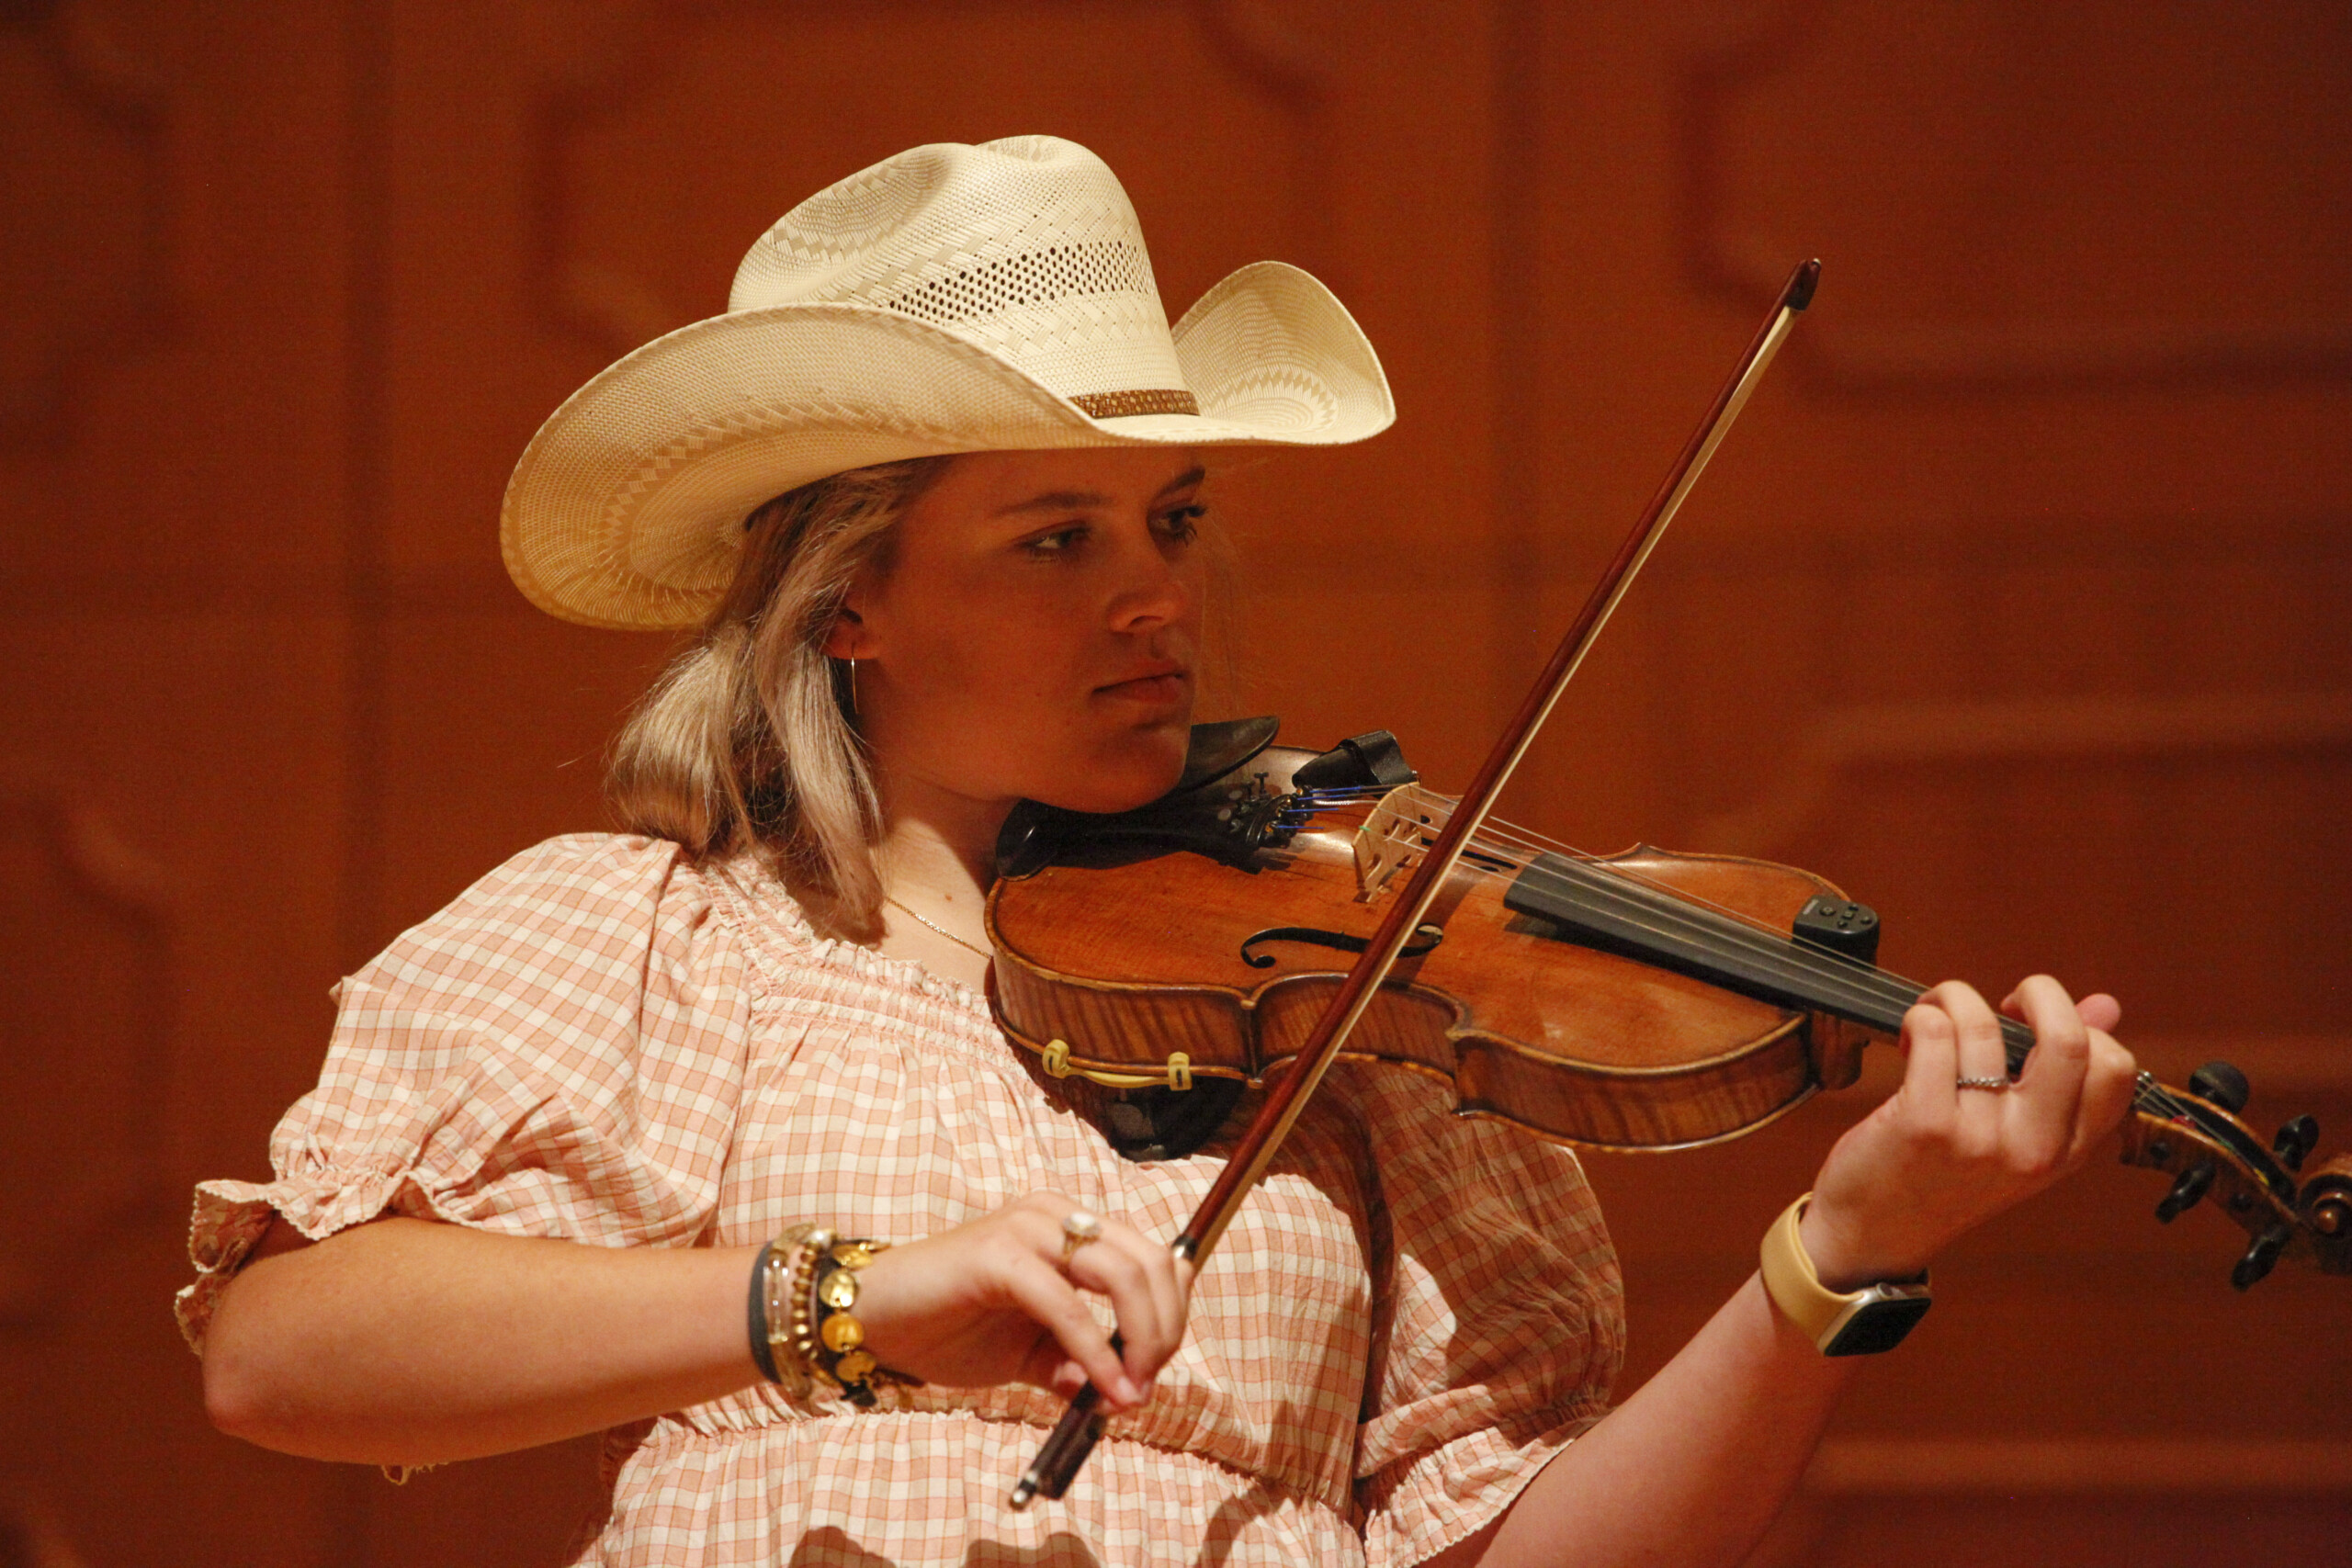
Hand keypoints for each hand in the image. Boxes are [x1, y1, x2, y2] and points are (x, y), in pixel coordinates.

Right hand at [850, 1191, 1189, 1412]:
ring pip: (1122, 1273)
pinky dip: (1096, 1352)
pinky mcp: (999, 1254)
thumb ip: (1078, 1364)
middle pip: (1150, 1262)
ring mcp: (1029, 1227)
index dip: (1172, 1313)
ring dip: (1142, 1340)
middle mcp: (1057, 1215)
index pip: (1154, 1256)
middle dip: (1164, 1330)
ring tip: (1130, 1392)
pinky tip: (1102, 1389)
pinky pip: (1068, 1306)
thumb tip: (1130, 1394)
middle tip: (1148, 1386)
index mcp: (1071, 1226)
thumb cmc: (952, 1329)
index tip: (1157, 1370)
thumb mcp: (1032, 1354)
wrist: (875, 1321)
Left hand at [1800, 976, 2136, 1289]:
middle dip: (2041, 993)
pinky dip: (1920, 1016)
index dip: (2081, 1026)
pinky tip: (1909, 1038)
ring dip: (1954, 999)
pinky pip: (1933, 1033)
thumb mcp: (2016, 1137)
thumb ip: (2062, 1074)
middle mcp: (2033, 1148)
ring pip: (1984, 1026)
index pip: (2115, 1069)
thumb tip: (2104, 1004)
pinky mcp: (1924, 1123)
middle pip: (2069, 1041)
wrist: (1873, 1235)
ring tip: (1935, 1016)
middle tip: (2007, 1001)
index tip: (2038, 1026)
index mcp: (2066, 1152)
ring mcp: (1979, 1137)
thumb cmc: (1941, 1178)